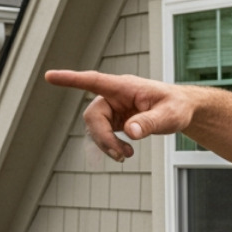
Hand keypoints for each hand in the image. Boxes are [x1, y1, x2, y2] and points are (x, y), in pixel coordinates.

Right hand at [45, 70, 197, 161]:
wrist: (182, 110)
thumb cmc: (177, 106)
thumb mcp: (170, 115)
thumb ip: (150, 122)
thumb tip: (131, 131)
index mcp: (124, 87)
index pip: (94, 81)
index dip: (71, 80)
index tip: (50, 76)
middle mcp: (114, 96)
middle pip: (93, 116)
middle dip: (103, 137)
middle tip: (122, 155)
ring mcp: (113, 108)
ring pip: (95, 128)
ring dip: (106, 144)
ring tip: (126, 155)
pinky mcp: (114, 120)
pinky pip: (102, 134)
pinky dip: (109, 146)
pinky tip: (124, 153)